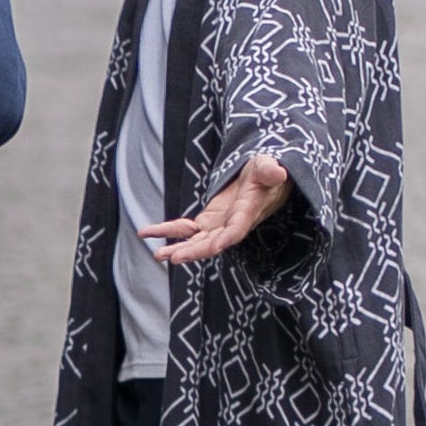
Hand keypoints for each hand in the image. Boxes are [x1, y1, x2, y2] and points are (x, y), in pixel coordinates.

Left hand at [139, 154, 291, 264]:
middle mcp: (231, 225)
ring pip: (196, 241)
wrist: (262, 181)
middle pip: (212, 243)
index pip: (237, 229)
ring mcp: (218, 226)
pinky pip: (185, 229)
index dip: (227, 238)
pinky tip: (147, 233)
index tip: (216, 246)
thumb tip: (278, 172)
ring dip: (177, 248)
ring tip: (158, 255)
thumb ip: (270, 171)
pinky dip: (167, 231)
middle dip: (194, 251)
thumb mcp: (268, 167)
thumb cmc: (267, 172)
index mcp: (248, 212)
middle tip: (174, 257)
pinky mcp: (207, 221)